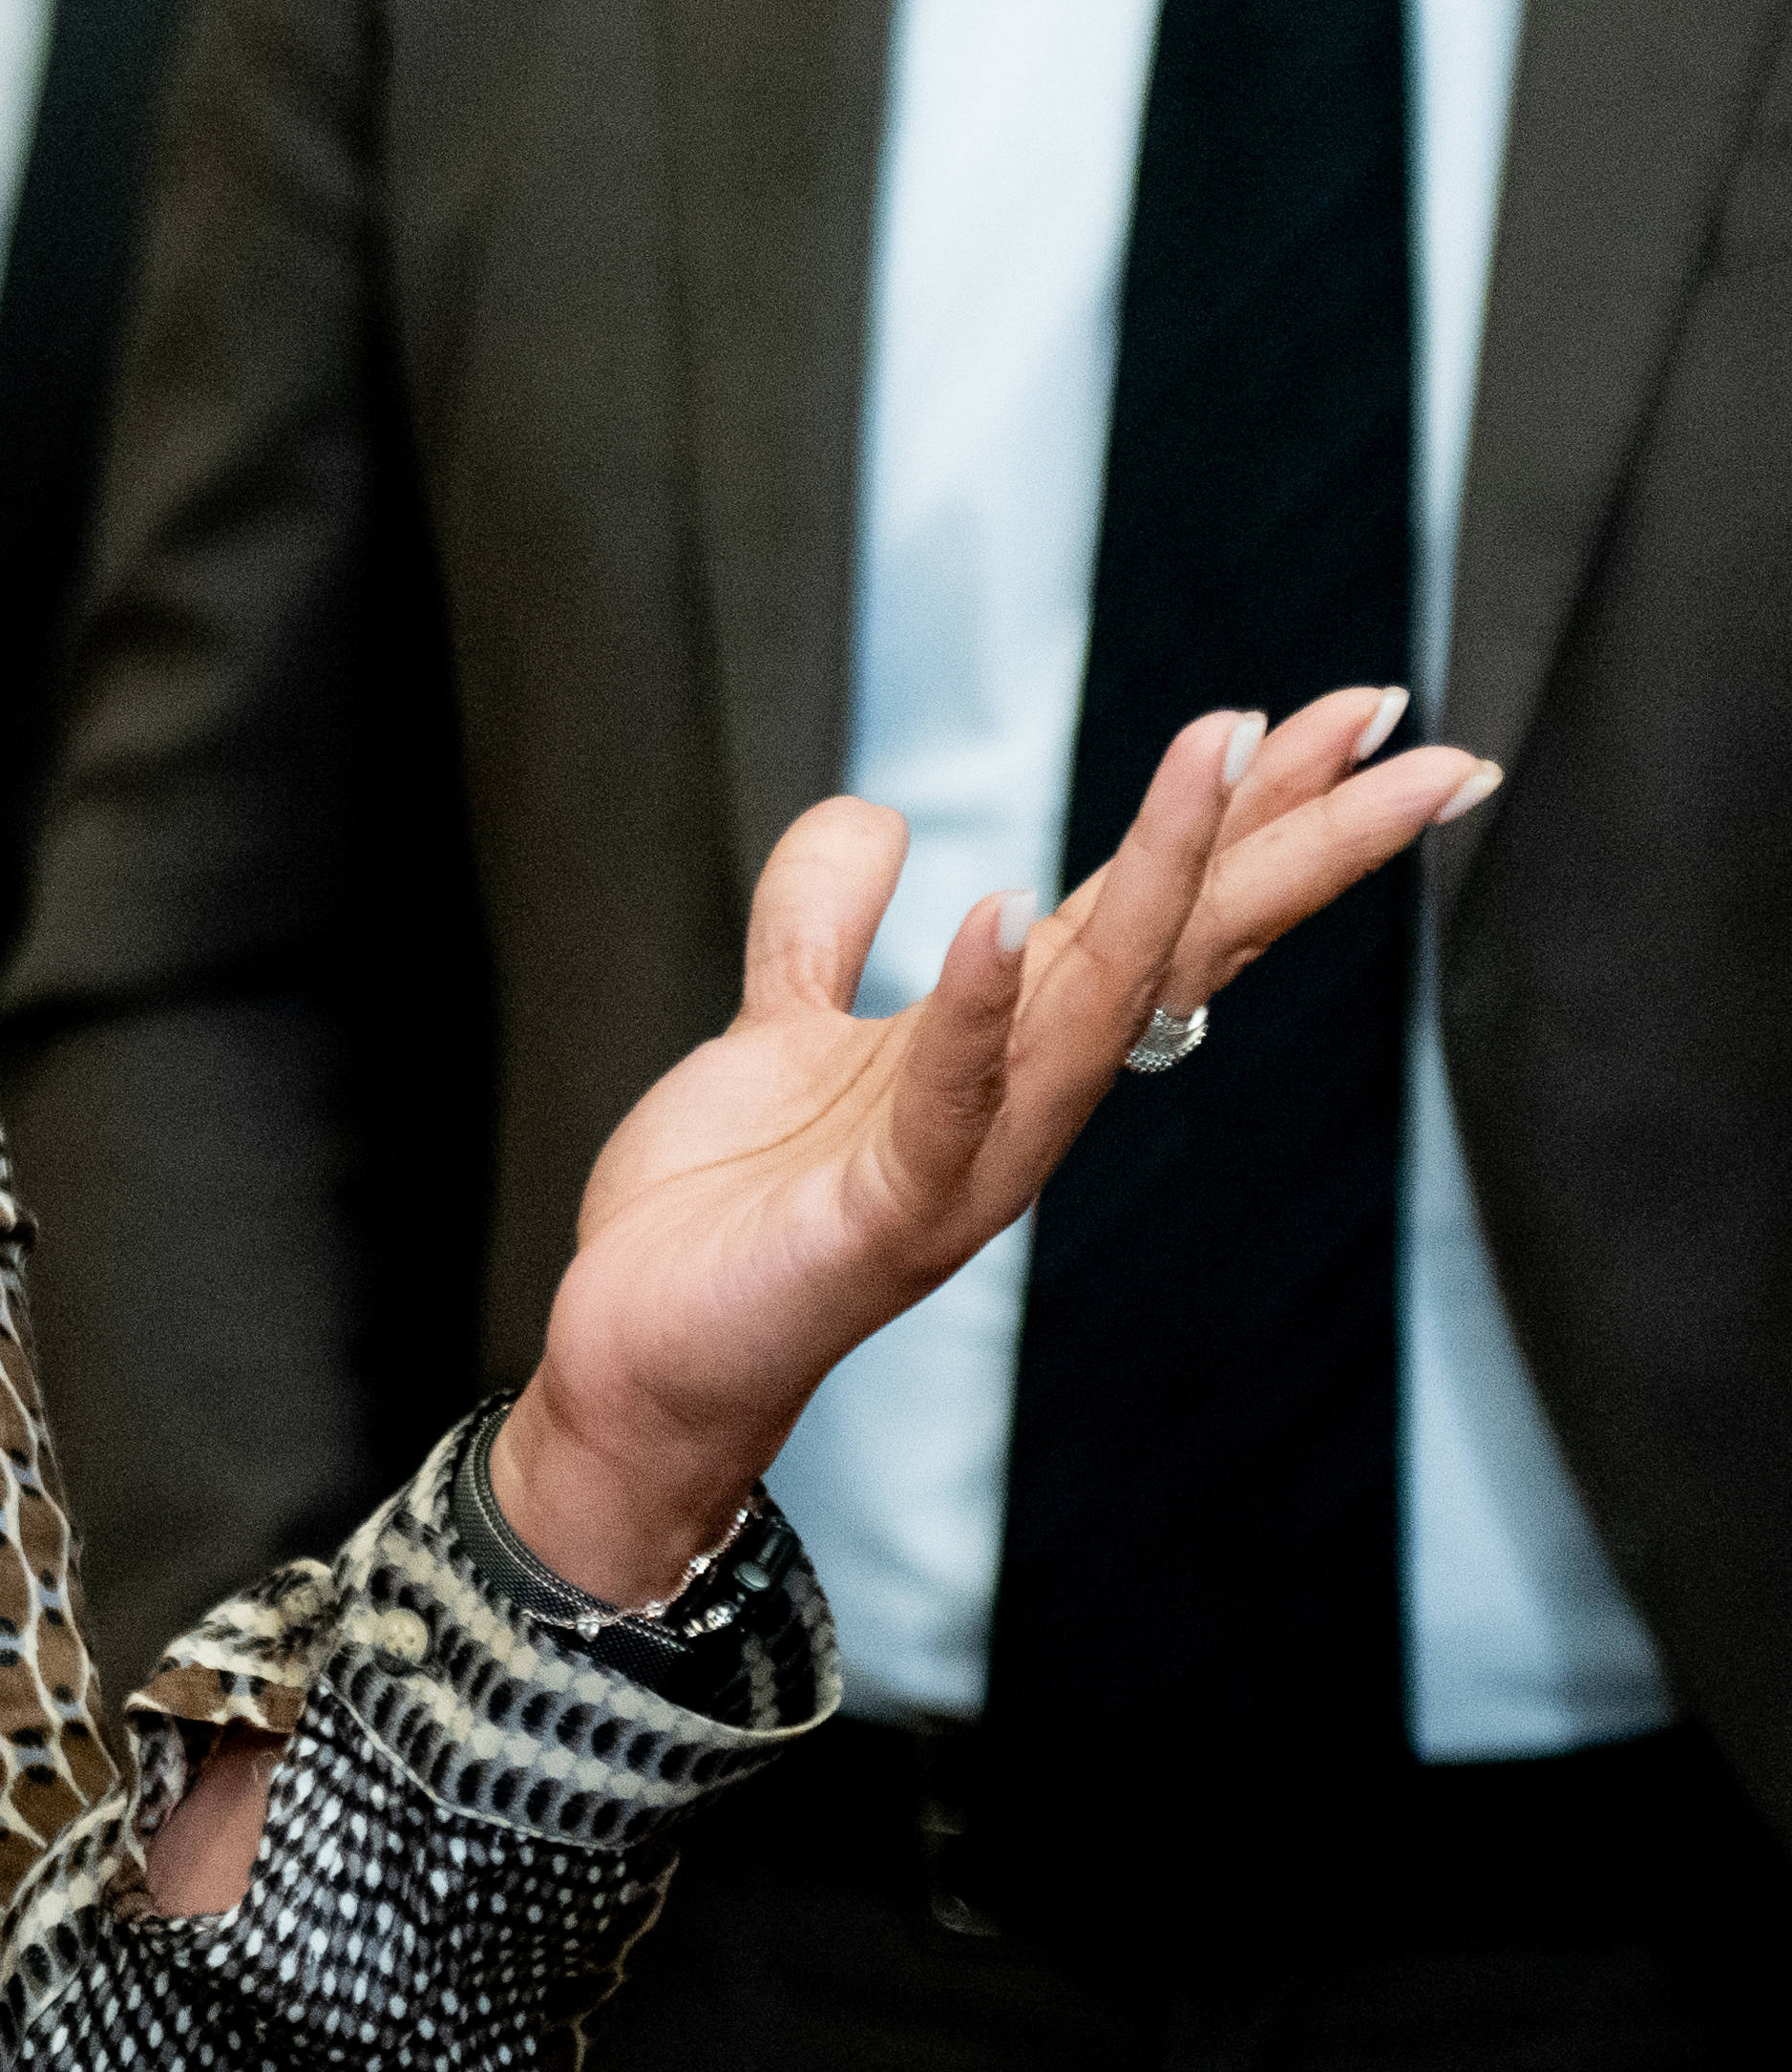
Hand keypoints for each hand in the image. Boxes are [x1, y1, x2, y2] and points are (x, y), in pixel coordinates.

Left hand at [494, 691, 1491, 1606]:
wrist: (646, 1358)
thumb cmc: (728, 1216)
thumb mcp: (777, 1034)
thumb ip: (822, 926)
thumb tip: (878, 812)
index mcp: (1009, 1046)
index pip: (1159, 907)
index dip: (1254, 811)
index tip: (1362, 712)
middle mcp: (1023, 1098)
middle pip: (1185, 944)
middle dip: (1301, 841)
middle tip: (1426, 744)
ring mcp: (972, 1160)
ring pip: (1100, 1000)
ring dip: (1164, 874)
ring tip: (1223, 746)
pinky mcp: (889, 1215)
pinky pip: (953, 1098)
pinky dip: (982, 1005)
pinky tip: (1009, 909)